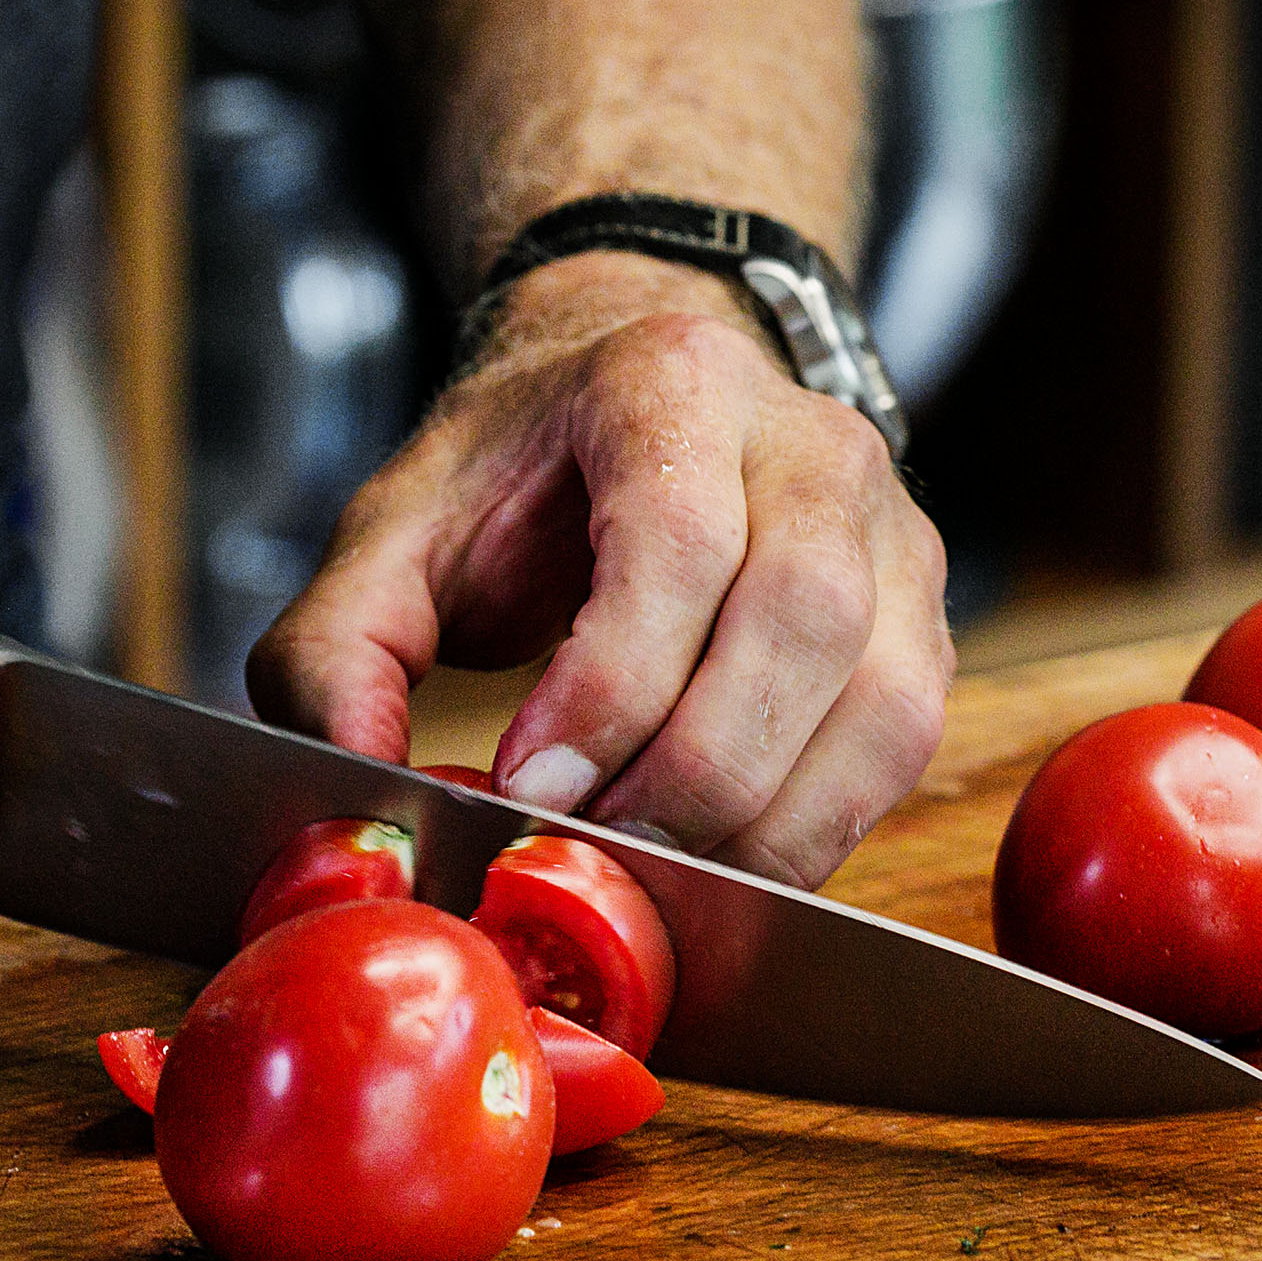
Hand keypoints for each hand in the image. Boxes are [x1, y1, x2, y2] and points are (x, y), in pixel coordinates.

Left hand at [248, 253, 952, 886]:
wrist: (643, 404)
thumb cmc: (521, 478)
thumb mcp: (396, 530)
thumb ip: (338, 649)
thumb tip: (359, 779)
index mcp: (673, 384)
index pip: (681, 542)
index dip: (614, 685)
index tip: (532, 784)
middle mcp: (810, 443)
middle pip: (802, 622)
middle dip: (693, 776)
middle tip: (595, 854)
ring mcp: (889, 528)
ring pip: (880, 697)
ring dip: (766, 822)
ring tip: (658, 876)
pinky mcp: (923, 615)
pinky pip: (903, 744)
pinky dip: (819, 829)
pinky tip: (728, 867)